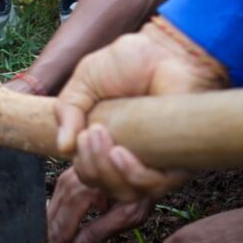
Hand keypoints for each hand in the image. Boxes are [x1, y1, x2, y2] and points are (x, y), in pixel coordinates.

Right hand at [48, 165, 154, 242]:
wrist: (147, 164)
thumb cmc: (142, 192)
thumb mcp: (126, 216)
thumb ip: (98, 233)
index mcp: (91, 188)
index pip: (68, 215)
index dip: (59, 235)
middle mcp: (78, 177)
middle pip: (59, 205)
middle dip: (52, 229)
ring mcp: (75, 170)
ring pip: (57, 196)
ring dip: (52, 218)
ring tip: (48, 237)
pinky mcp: (75, 169)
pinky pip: (60, 190)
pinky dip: (56, 206)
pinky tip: (54, 217)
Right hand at [54, 19, 228, 202]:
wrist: (163, 50)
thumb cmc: (127, 62)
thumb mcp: (85, 80)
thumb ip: (68, 109)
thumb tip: (62, 147)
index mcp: (108, 143)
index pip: (91, 174)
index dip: (82, 165)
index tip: (79, 138)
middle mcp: (131, 158)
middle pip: (105, 187)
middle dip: (91, 166)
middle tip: (90, 134)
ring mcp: (155, 161)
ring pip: (127, 192)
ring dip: (107, 170)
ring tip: (101, 136)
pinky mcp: (179, 160)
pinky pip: (155, 185)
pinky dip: (132, 175)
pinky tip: (120, 153)